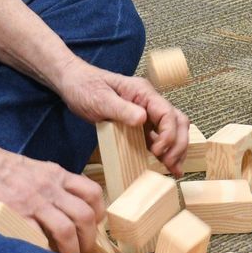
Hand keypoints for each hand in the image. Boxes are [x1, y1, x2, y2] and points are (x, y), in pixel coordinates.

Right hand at [0, 139, 105, 252]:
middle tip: (84, 252)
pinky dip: (44, 251)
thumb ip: (51, 184)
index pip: (92, 192)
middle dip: (89, 239)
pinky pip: (37, 237)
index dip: (99, 213)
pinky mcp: (15, 214)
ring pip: (66, 229)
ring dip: (71, 250)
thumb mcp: (35, 167)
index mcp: (56, 174)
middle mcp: (50, 187)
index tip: (95, 226)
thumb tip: (64, 205)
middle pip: (84, 215)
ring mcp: (33, 201)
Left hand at [53, 61, 189, 173]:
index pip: (167, 113)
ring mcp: (145, 111)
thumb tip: (142, 119)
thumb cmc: (85, 87)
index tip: (157, 151)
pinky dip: (165, 149)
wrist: (73, 83)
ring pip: (173, 129)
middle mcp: (149, 101)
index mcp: (143, 92)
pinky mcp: (139, 122)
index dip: (168, 134)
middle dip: (178, 144)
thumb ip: (121, 109)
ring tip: (174, 169)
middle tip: (170, 164)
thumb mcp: (100, 99)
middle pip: (177, 121)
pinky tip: (165, 164)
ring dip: (176, 148)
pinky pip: (158, 136)